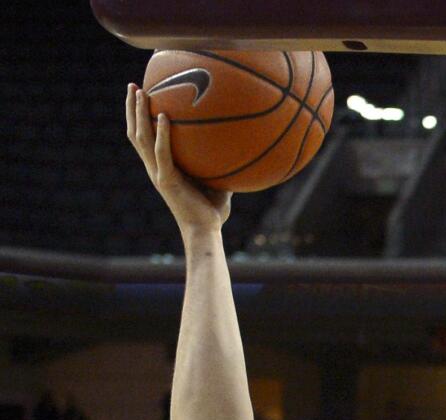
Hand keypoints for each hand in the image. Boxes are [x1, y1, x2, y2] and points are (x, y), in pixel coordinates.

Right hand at [125, 84, 230, 234]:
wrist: (205, 231)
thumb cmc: (212, 211)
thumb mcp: (217, 182)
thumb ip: (219, 164)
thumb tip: (237, 147)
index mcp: (162, 168)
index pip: (145, 139)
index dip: (139, 119)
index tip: (142, 97)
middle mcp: (155, 168)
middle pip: (135, 133)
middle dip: (131, 109)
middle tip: (133, 85)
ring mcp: (158, 173)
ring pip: (141, 138)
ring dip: (138, 114)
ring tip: (139, 91)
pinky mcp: (166, 180)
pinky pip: (161, 152)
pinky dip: (161, 133)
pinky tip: (164, 115)